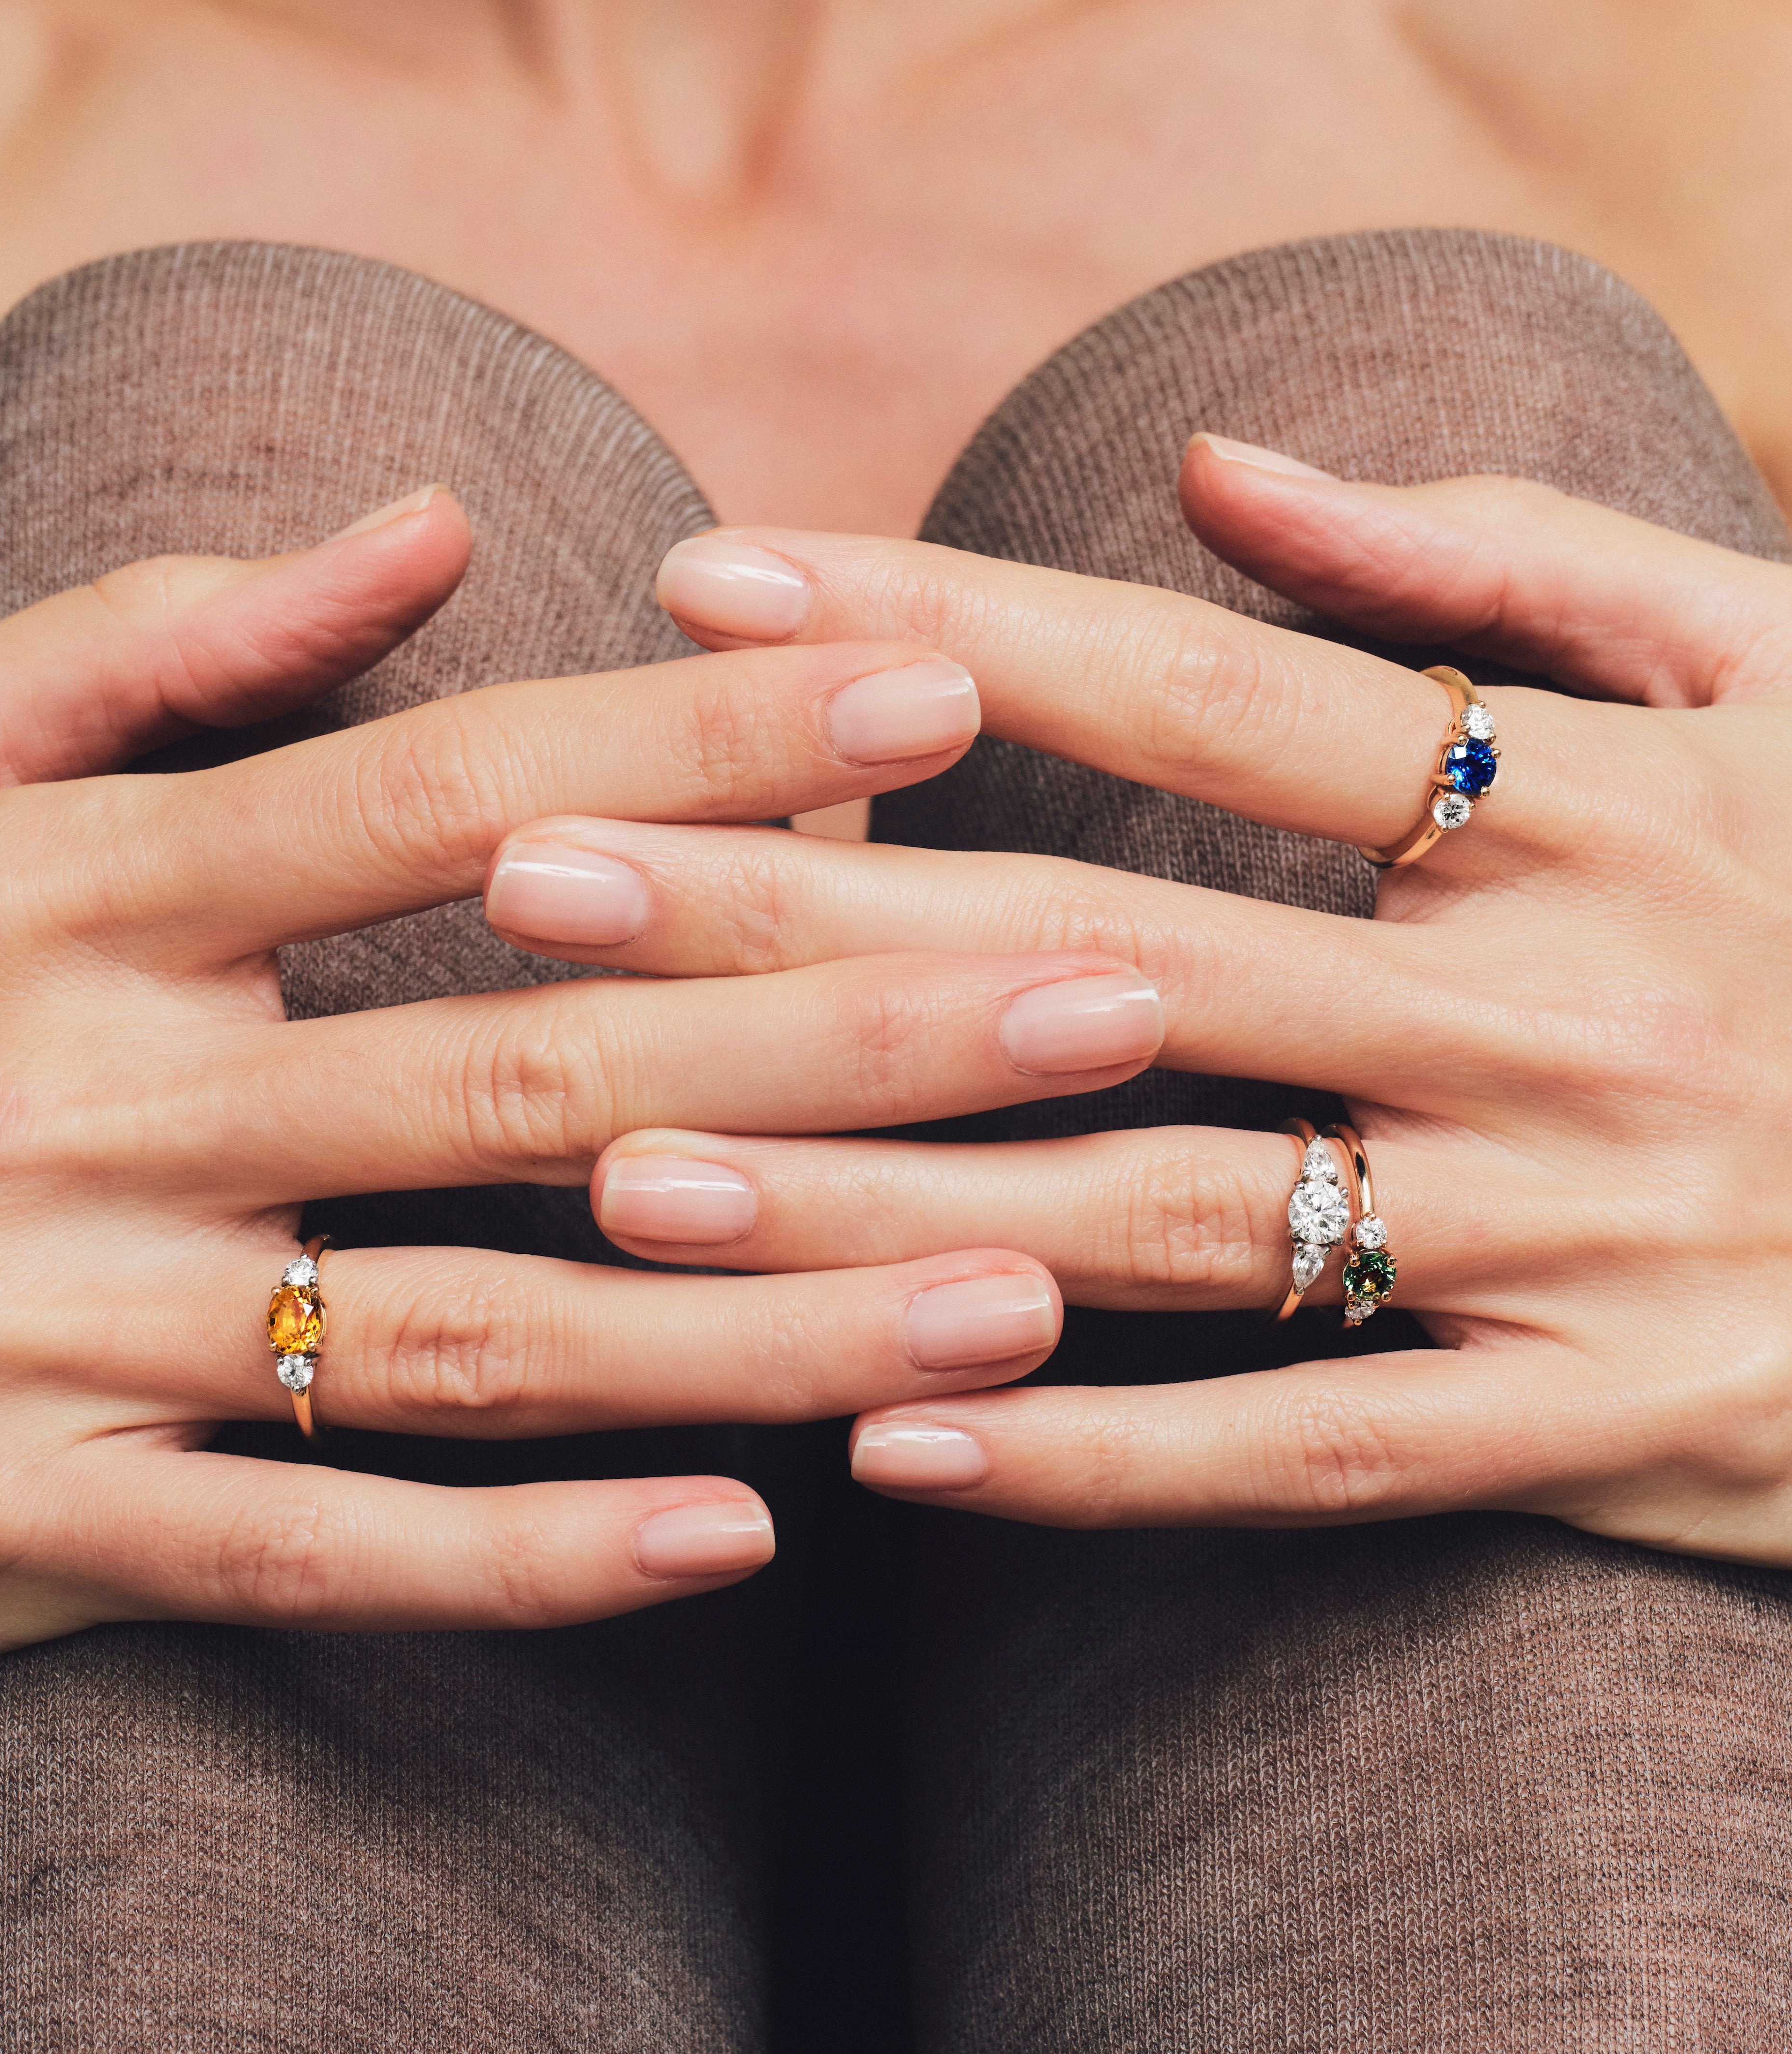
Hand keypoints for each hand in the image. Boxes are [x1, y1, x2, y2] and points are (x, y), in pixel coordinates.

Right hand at [0, 490, 1175, 1673]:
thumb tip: (421, 518)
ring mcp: (42, 1333)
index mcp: (56, 894)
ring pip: (467, 1334)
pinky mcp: (10, 1524)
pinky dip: (530, 1559)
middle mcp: (70, 1106)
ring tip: (1012, 1297)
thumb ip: (156, 633)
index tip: (933, 703)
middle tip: (1106, 998)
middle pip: (522, 1066)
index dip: (699, 744)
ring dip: (764, 1327)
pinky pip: (314, 1549)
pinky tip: (747, 1541)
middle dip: (840, 1033)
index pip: (437, 795)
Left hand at [479, 449, 1791, 1558]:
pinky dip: (1100, 1455)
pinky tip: (889, 1446)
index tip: (708, 593)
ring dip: (878, 1207)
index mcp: (1582, 817)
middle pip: (1106, 958)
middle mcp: (1550, 1022)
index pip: (1195, 696)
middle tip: (531, 880)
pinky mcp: (1605, 1428)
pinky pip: (1309, 1456)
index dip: (942, 635)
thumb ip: (1503, 561)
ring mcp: (1574, 1241)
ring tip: (625, 1176)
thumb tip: (1224, 452)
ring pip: (1160, 1223)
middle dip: (799, 916)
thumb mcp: (1774, 673)